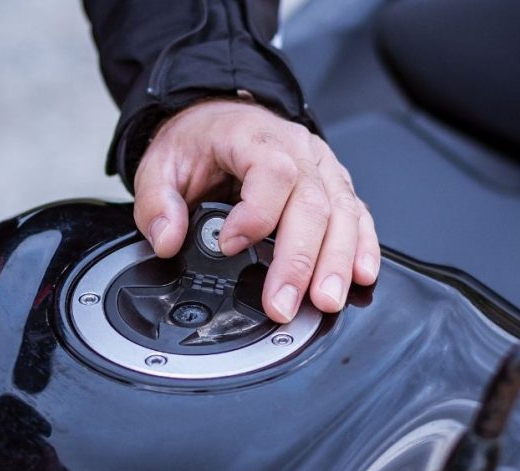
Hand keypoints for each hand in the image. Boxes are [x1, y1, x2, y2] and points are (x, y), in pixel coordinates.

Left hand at [132, 99, 379, 321]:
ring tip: (324, 301)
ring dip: (336, 262)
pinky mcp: (333, 185)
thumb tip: (167, 241)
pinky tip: (361, 275)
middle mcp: (296, 149)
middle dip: (300, 260)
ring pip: (342, 213)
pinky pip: (357, 215)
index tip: (231, 245)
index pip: (271, 172)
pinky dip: (362, 247)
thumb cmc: (198, 141)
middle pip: (312, 203)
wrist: (218, 117)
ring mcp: (320, 167)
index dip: (256, 213)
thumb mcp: (159, 165)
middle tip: (284, 303)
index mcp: (253, 136)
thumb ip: (157, 203)